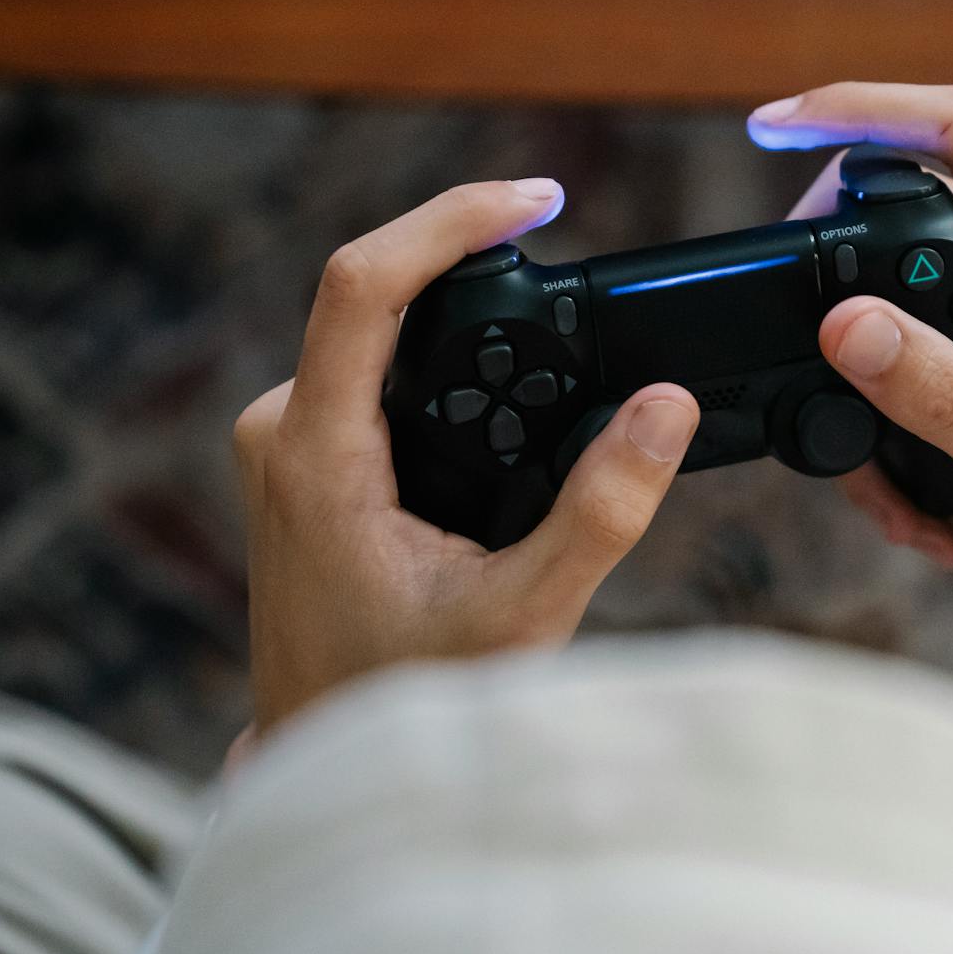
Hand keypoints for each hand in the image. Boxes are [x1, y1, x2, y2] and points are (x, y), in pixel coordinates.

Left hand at [231, 178, 699, 732]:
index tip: (534, 201)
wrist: (323, 752)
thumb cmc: (404, 696)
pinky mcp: (302, 455)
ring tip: (549, 345)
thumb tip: (668, 408)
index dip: (449, 220)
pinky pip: (373, 372)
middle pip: (377, 294)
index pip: (363, 284)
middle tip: (569, 279)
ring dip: (462, 323)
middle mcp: (283, 429)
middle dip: (475, 271)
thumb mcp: (522, 614)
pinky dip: (443, 364)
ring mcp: (286, 441)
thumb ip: (602, 511)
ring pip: (378, 333)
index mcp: (317, 455)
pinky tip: (503, 396)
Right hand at [755, 84, 952, 755]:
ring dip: (859, 379)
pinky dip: (886, 431)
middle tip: (793, 325)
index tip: (774, 128)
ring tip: (872, 476)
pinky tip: (913, 508)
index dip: (868, 106)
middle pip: (914, 194)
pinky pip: (914, 361)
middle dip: (834, 256)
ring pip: (900, 293)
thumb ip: (940, 395)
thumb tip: (845, 322)